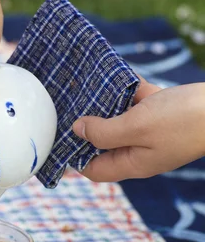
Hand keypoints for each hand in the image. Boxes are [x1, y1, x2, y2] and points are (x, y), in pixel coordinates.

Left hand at [73, 82, 204, 181]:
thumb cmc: (183, 120)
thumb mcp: (136, 127)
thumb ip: (104, 132)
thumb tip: (77, 131)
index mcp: (132, 162)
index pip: (93, 169)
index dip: (74, 156)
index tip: (57, 137)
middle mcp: (140, 149)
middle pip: (103, 142)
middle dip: (85, 126)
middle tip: (65, 106)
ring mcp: (152, 130)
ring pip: (118, 119)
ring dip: (103, 104)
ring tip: (80, 87)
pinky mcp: (163, 110)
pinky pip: (136, 100)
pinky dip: (124, 89)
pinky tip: (111, 71)